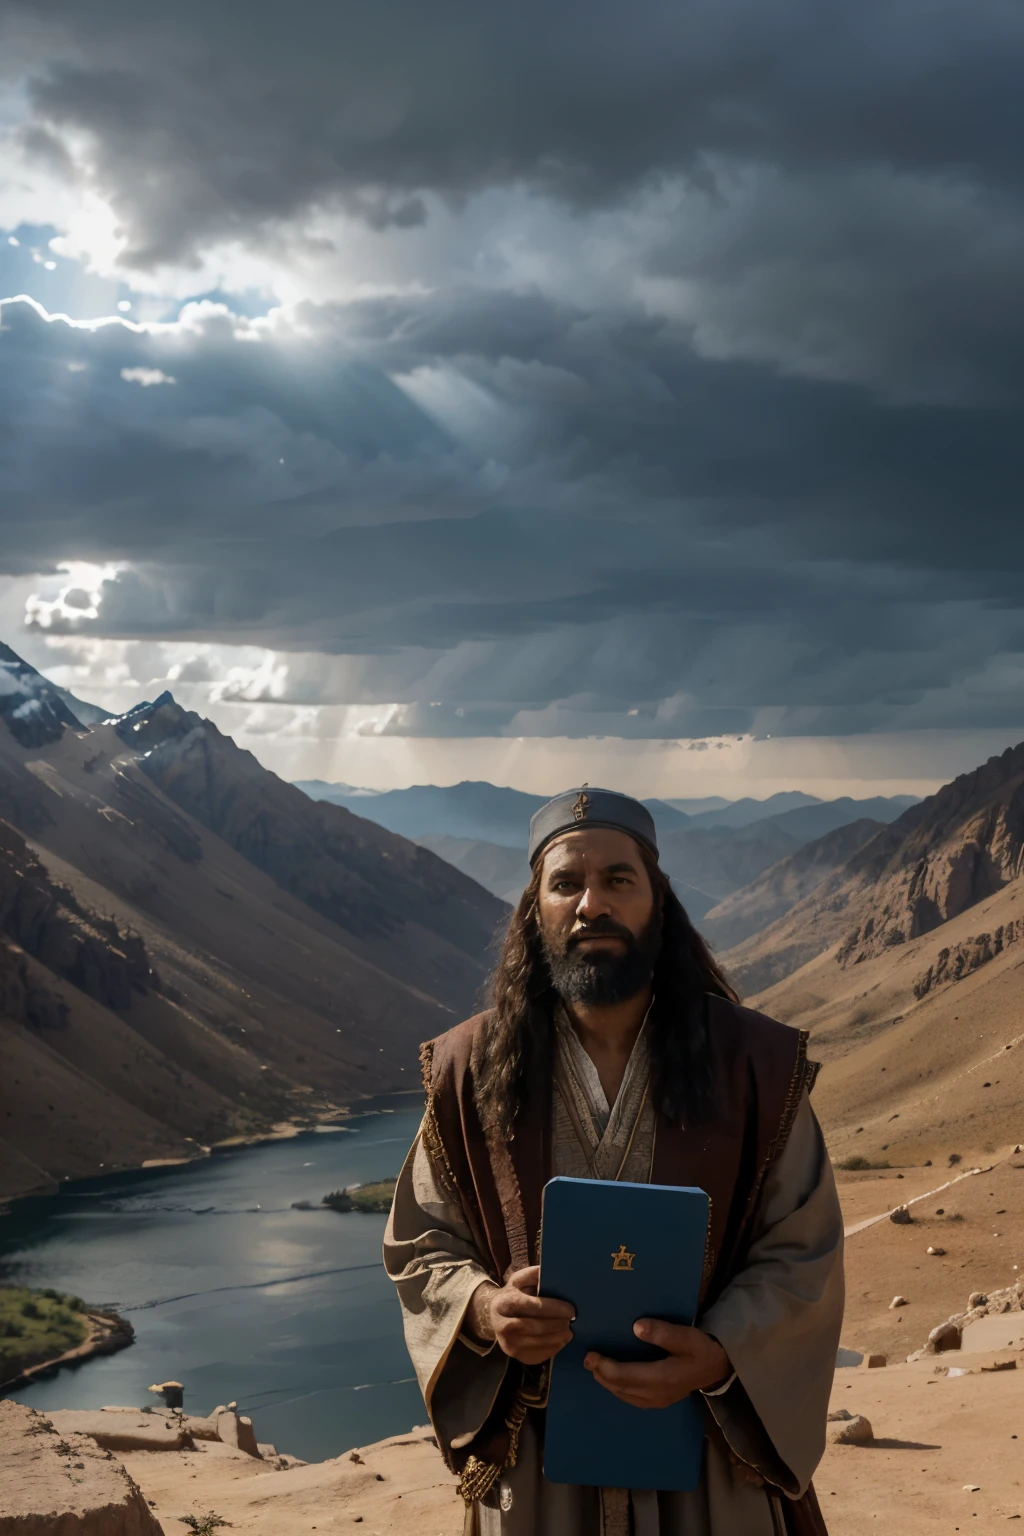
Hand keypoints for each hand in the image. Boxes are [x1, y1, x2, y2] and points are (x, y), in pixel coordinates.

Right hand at [467, 1266, 574, 1364]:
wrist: (492, 1317)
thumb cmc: (511, 1295)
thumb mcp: (518, 1280)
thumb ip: (534, 1275)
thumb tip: (554, 1272)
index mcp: (506, 1303)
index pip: (535, 1307)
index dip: (555, 1309)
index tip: (571, 1310)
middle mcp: (504, 1325)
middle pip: (538, 1327)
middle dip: (558, 1324)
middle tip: (571, 1321)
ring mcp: (508, 1343)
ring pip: (539, 1342)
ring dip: (558, 1338)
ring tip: (569, 1331)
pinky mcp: (514, 1355)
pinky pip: (537, 1355)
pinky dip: (553, 1348)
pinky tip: (560, 1341)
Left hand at [584, 1320, 729, 1408]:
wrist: (717, 1367)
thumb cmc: (701, 1349)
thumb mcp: (686, 1337)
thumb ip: (663, 1332)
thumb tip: (636, 1327)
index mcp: (661, 1378)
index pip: (625, 1376)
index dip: (605, 1366)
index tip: (592, 1355)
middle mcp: (656, 1394)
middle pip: (621, 1387)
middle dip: (601, 1374)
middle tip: (587, 1359)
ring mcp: (657, 1400)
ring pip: (624, 1395)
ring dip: (608, 1382)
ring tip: (595, 1368)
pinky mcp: (659, 1400)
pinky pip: (632, 1398)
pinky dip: (618, 1388)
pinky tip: (613, 1379)